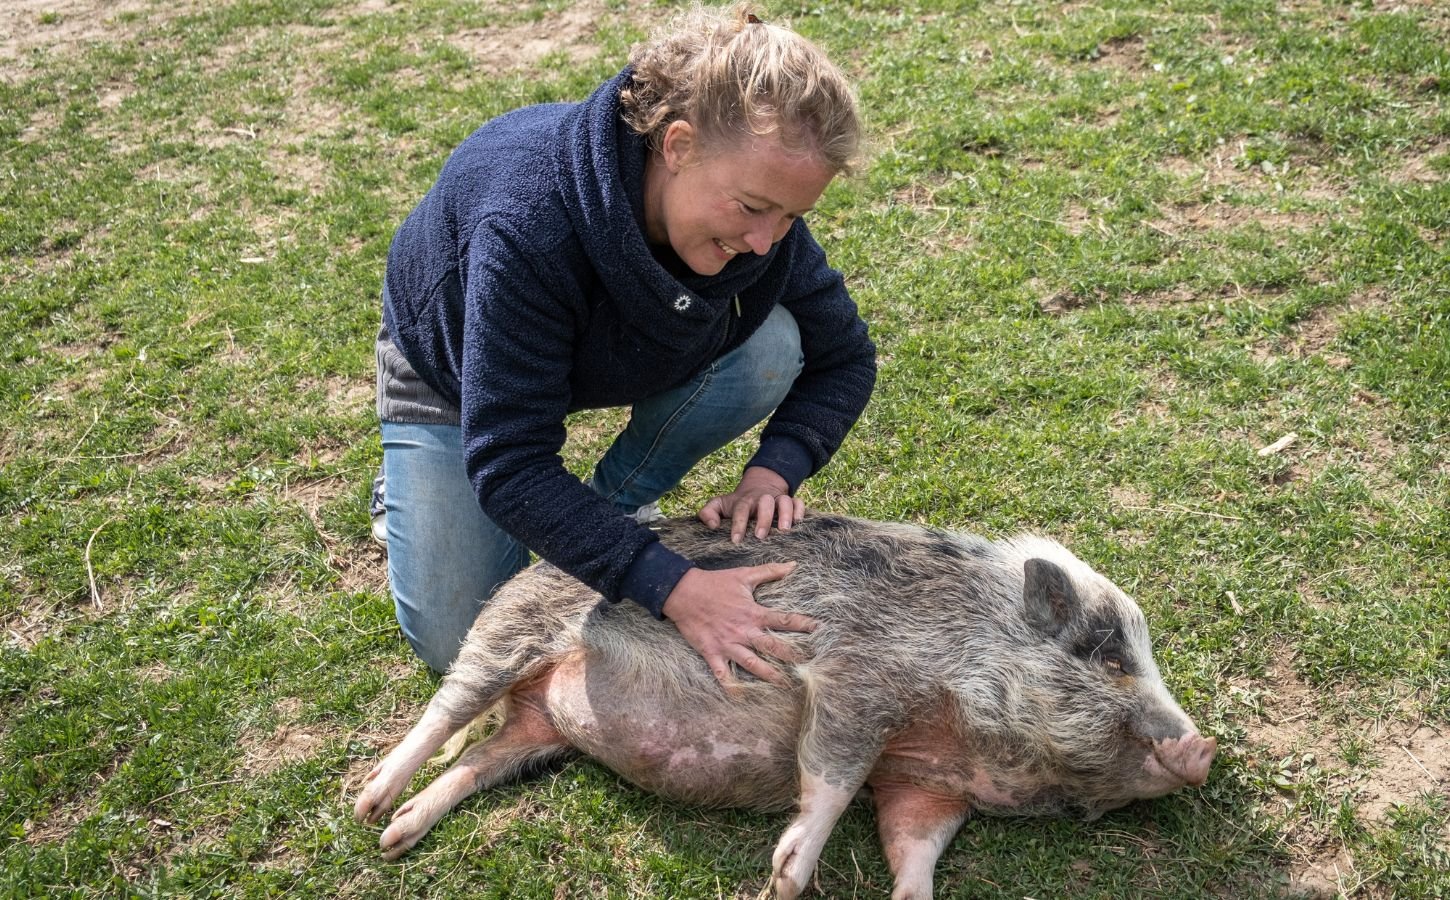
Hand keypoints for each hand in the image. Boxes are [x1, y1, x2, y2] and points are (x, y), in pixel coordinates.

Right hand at [662, 563, 816, 689]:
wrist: (683, 593)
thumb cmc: (715, 583)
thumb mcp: (744, 575)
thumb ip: (770, 571)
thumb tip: (793, 565)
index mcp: (753, 613)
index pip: (783, 620)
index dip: (802, 624)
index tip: (819, 629)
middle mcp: (743, 631)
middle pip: (773, 647)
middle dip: (792, 656)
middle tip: (810, 665)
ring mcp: (728, 644)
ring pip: (753, 664)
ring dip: (770, 675)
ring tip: (786, 685)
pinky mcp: (712, 653)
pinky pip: (723, 675)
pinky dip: (732, 687)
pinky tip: (741, 699)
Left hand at [698, 466, 805, 542]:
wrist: (758, 487)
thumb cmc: (737, 504)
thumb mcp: (719, 505)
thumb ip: (708, 512)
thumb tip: (712, 525)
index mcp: (744, 501)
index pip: (741, 509)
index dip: (738, 524)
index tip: (736, 540)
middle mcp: (762, 498)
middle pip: (764, 503)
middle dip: (763, 519)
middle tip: (760, 536)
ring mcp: (778, 499)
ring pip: (784, 501)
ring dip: (785, 514)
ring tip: (784, 531)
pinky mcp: (791, 501)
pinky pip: (799, 502)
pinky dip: (800, 510)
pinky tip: (798, 523)